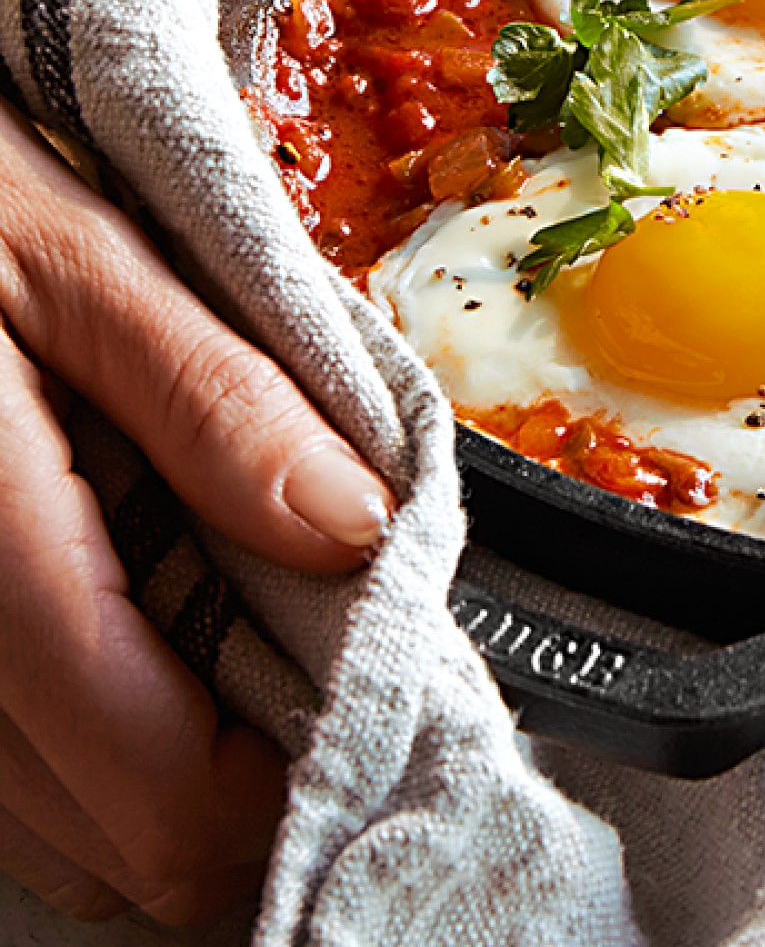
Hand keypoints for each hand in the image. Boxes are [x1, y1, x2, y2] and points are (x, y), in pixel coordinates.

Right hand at [0, 101, 394, 923]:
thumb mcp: (76, 257)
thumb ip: (215, 399)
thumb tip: (355, 529)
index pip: (161, 787)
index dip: (295, 781)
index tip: (384, 695)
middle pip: (112, 842)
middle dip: (245, 781)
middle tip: (335, 667)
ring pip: (46, 829)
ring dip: (166, 779)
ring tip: (257, 656)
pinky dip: (90, 748)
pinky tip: (155, 660)